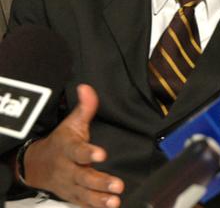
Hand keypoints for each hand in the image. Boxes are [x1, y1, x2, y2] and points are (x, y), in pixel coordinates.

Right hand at [23, 84, 123, 206]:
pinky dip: (94, 207)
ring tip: (115, 201)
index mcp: (68, 149)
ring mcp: (70, 185)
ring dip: (100, 198)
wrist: (37, 166)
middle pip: (83, 177)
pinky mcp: (73, 196)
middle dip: (100, 182)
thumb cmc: (61, 142)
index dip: (88, 152)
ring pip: (84, 194)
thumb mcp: (71, 123)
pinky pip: (83, 203)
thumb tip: (87, 88)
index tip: (101, 153)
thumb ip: (84, 108)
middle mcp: (68, 169)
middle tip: (118, 185)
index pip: (78, 151)